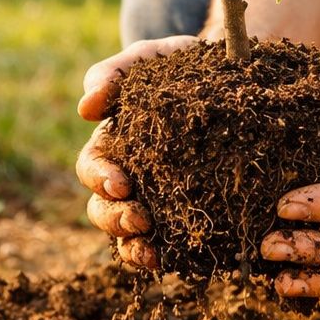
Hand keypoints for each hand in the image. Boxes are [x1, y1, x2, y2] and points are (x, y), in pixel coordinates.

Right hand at [75, 35, 200, 269]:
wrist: (235, 75)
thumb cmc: (184, 66)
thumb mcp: (151, 58)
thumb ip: (115, 72)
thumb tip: (85, 108)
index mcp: (114, 145)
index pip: (93, 169)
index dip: (100, 179)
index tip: (121, 182)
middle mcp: (130, 179)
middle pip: (104, 210)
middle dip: (115, 220)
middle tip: (140, 220)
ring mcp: (158, 201)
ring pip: (130, 236)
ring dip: (134, 247)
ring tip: (152, 252)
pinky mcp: (190, 216)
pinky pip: (174, 245)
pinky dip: (172, 256)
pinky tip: (183, 261)